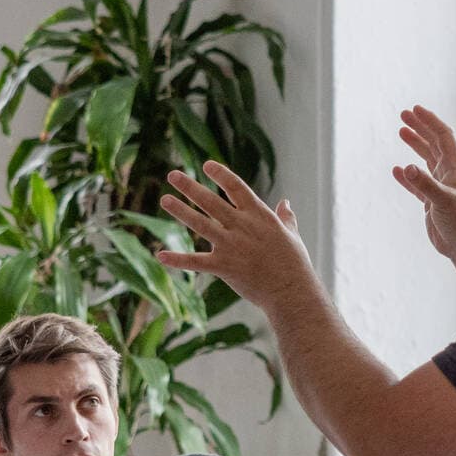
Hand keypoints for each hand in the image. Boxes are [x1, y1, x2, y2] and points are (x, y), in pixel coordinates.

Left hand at [157, 161, 315, 312]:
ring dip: (180, 211)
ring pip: (200, 223)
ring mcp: (231, 245)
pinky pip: (195, 261)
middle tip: (172, 175)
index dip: (221, 174)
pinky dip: (178, 259)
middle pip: (211, 201)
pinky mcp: (223, 266)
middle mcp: (242, 225)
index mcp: (259, 215)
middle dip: (190, 187)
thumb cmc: (294, 264)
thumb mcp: (291, 235)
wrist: (291, 291)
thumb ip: (286, 217)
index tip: (207, 165)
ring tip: (165, 199)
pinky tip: (161, 254)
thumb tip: (286, 202)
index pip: (236, 187)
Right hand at [392, 105, 455, 260]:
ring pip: (426, 159)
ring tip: (401, 131)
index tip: (414, 110)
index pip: (443, 137)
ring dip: (415, 145)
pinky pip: (417, 183)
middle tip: (403, 115)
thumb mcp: (442, 201)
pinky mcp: (432, 202)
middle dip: (420, 127)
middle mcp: (448, 174)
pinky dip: (407, 176)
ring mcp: (440, 187)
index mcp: (455, 168)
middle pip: (434, 143)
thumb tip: (406, 167)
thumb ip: (424, 184)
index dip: (430, 122)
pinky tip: (397, 170)